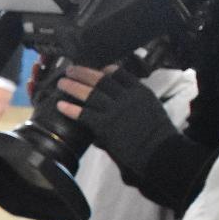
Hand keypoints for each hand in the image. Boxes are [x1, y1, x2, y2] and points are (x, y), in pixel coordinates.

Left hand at [54, 64, 178, 176]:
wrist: (158, 150)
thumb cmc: (158, 134)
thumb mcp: (152, 109)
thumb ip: (134, 103)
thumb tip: (118, 101)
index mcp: (139, 91)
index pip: (120, 74)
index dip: (107, 70)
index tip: (99, 69)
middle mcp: (126, 97)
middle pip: (101, 80)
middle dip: (84, 73)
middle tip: (71, 69)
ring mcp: (114, 110)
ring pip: (90, 94)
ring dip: (73, 87)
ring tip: (62, 82)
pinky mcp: (105, 125)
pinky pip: (84, 114)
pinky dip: (71, 109)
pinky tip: (60, 105)